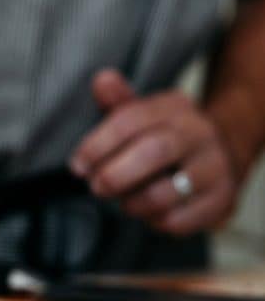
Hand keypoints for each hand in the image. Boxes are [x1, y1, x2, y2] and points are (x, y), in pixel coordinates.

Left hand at [69, 69, 238, 234]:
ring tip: (123, 201)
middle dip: (115, 175)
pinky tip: (149, 212)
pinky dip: (153, 220)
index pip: (131, 120)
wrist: (220, 157)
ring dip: (132, 203)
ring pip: (164, 194)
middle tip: (96, 187)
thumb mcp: (143, 114)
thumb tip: (101, 79)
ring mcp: (215, 167)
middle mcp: (200, 133)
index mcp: (175, 106)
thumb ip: (119, 101)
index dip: (98, 144)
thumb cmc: (165, 137)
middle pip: (154, 152)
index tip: (78, 166)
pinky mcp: (222, 200)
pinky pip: (177, 220)